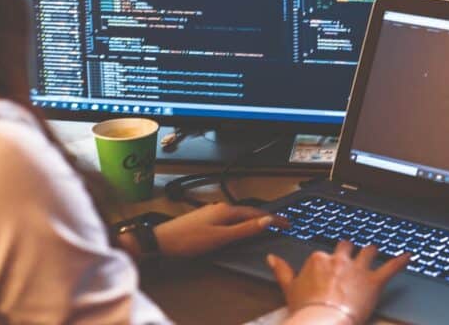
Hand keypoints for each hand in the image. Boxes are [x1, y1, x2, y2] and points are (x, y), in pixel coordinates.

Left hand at [148, 202, 288, 257]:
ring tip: (264, 226)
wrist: (161, 241)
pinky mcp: (205, 218)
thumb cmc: (188, 240)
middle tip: (280, 224)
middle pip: (248, 212)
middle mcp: (220, 207)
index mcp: (227, 210)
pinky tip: (239, 229)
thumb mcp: (221, 238)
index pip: (257, 213)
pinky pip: (229, 219)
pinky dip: (239, 223)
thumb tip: (266, 220)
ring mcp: (211, 212)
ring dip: (252, 220)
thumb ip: (245, 229)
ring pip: (238, 215)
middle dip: (265, 217)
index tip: (287, 222)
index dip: (273, 218)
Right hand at [267, 241, 410, 323]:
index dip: (328, 261)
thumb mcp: (289, 288)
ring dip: (372, 251)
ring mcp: (357, 268)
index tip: (330, 267)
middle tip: (353, 253)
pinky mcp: (374, 281)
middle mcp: (339, 259)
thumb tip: (270, 258)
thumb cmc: (306, 309)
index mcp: (318, 259)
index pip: (325, 254)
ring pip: (368, 251)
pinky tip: (409, 256)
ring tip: (375, 249)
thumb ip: (281, 270)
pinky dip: (401, 261)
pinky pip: (391, 267)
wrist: (323, 320)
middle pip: (347, 247)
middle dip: (350, 250)